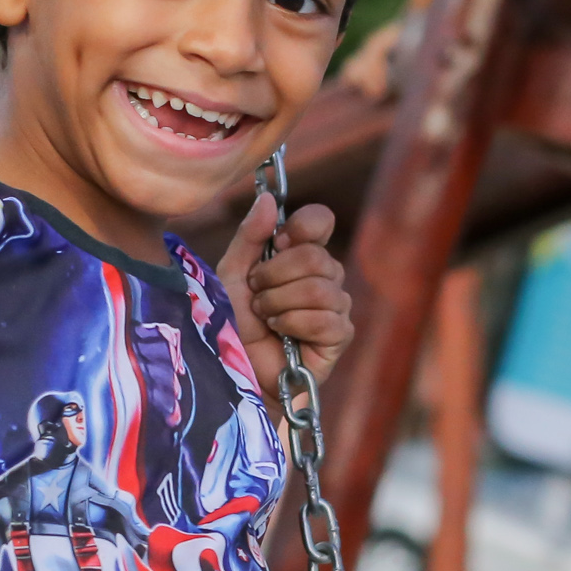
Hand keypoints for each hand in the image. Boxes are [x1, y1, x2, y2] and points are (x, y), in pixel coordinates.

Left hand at [217, 191, 351, 401]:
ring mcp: (336, 306)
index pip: (320, 220)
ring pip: (320, 288)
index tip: (278, 243)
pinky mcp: (339, 336)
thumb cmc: (232, 324)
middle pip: (316, 256)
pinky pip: (326, 319)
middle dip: (275, 277)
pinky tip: (282, 335)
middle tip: (257, 295)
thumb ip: (249, 237)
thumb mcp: (231, 275)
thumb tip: (268, 199)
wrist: (236, 371)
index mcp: (300, 254)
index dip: (302, 227)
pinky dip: (295, 324)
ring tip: (266, 318)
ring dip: (280, 303)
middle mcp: (324, 276)